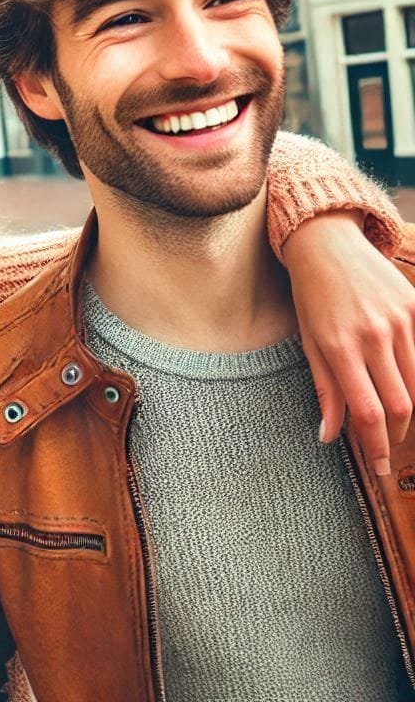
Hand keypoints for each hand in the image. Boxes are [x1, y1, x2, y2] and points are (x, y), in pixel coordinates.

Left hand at [283, 211, 414, 475]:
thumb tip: (328, 436)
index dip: (376, 445)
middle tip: (387, 448)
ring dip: (410, 410)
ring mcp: (401, 320)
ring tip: (396, 420)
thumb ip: (324, 390)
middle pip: (402, 404)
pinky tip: (405, 387)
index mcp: (340, 347)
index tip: (378, 468)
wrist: (327, 245)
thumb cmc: (312, 298)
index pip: (367, 411)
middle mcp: (375, 335)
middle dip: (396, 435)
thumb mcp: (309, 342)